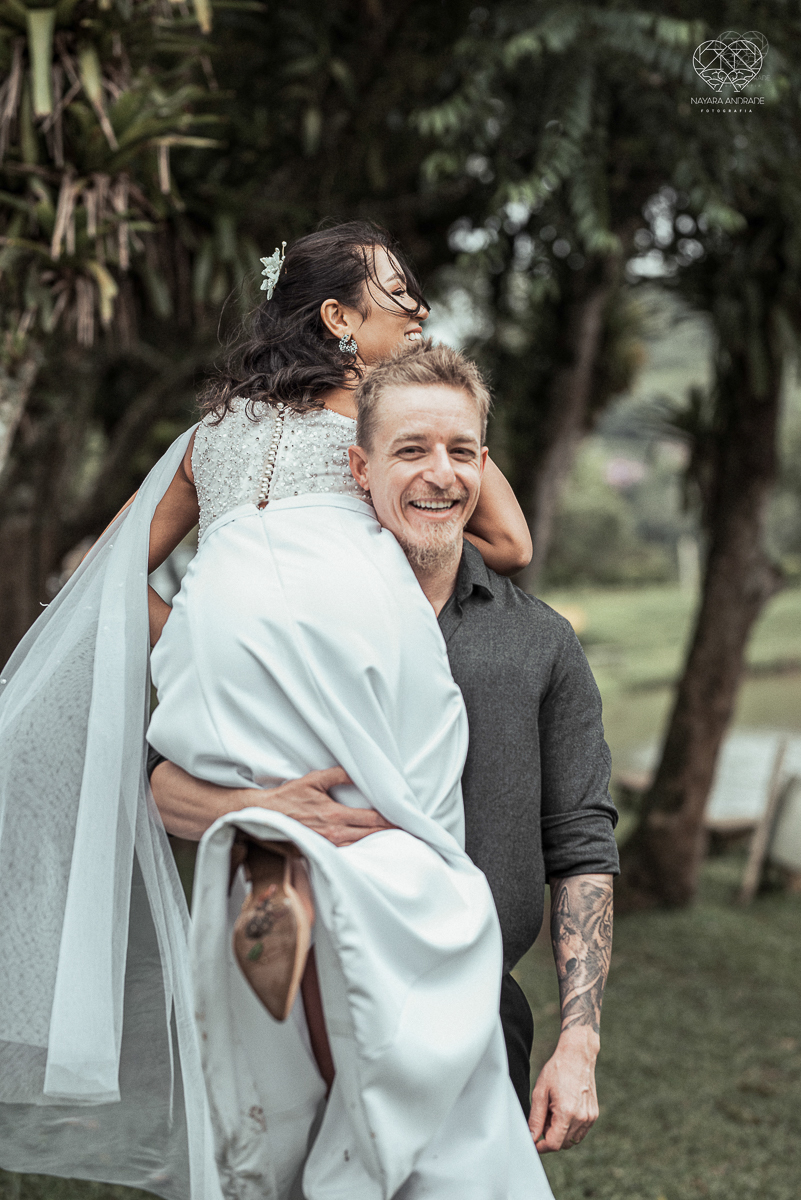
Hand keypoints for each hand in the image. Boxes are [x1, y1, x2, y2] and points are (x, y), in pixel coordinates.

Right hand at [260, 768, 394, 846]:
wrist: (265, 815)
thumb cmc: (289, 796)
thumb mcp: (314, 780)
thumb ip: (339, 774)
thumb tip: (359, 772)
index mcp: (335, 814)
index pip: (371, 819)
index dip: (390, 819)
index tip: (405, 819)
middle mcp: (334, 833)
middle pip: (370, 834)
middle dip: (389, 832)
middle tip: (408, 830)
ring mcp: (328, 844)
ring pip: (360, 846)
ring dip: (378, 842)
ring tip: (394, 839)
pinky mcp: (322, 850)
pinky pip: (347, 852)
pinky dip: (361, 849)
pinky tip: (369, 848)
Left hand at [528, 1027, 599, 1153]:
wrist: (577, 1056)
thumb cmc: (557, 1070)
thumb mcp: (540, 1092)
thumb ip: (535, 1119)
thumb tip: (531, 1138)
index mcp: (567, 1113)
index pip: (554, 1144)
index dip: (541, 1146)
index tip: (533, 1141)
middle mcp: (582, 1118)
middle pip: (562, 1144)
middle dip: (550, 1136)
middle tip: (543, 1115)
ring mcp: (590, 1117)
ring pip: (571, 1140)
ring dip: (560, 1133)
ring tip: (553, 1110)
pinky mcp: (594, 1115)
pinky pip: (580, 1132)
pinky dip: (570, 1127)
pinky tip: (564, 1109)